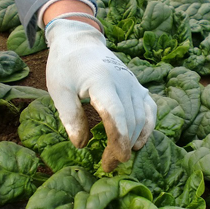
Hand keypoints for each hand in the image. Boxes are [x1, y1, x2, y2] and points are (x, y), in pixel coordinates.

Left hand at [44, 19, 156, 171]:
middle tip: (107, 166)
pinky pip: (150, 110)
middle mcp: (124, 81)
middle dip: (122, 147)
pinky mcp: (138, 87)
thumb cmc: (66, 66)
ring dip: (133, 141)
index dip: (118, 140)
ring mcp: (134, 84)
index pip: (116, 114)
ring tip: (119, 158)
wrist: (81, 42)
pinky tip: (138, 142)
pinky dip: (147, 128)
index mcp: (102, 81)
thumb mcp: (59, 89)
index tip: (115, 161)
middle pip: (130, 120)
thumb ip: (70, 116)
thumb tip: (81, 144)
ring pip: (142, 118)